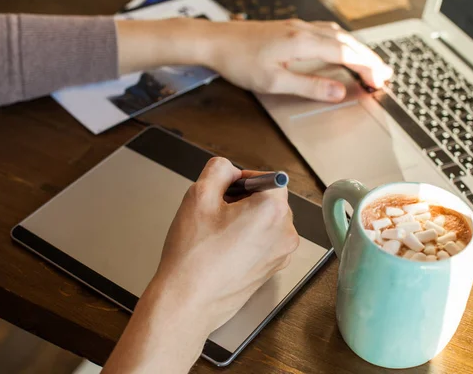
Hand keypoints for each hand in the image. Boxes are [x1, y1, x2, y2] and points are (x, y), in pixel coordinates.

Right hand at [102, 157, 298, 373]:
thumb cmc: (193, 256)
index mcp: (272, 211)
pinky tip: (223, 249)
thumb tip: (229, 170)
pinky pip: (265, 243)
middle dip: (245, 200)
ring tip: (218, 234)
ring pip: (268, 222)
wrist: (187, 303)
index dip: (245, 180)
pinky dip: (249, 239)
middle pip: (271, 201)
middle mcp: (285, 233)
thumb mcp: (198, 195)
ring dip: (246, 220)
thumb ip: (218, 170)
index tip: (226, 189)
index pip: (269, 179)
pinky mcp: (273, 270)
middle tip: (216, 211)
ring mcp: (281, 255)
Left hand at [203, 19, 392, 101]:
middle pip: (346, 42)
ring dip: (356, 49)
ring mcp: (297, 27)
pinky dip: (341, 42)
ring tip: (369, 63)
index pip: (346, 54)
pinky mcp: (289, 28)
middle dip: (368, 59)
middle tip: (385, 74)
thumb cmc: (239, 62)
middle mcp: (304, 30)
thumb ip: (309, 86)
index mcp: (303, 42)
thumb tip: (339, 91)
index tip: (380, 81)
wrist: (215, 41)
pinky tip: (339, 47)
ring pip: (337, 35)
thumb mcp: (275, 82)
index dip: (366, 68)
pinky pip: (325, 32)